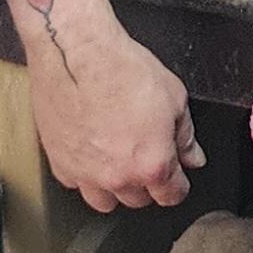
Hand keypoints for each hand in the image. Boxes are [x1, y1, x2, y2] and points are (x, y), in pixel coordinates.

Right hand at [27, 19, 205, 211]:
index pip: (172, 195)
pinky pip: (75, 184)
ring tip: (117, 162)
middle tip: (144, 157)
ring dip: (114, 187)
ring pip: (105, 201)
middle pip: (138, 200)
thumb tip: (193, 157)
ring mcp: (86, 173)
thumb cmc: (121, 68)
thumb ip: (185, 136)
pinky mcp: (59, 162)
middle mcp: (118, 176)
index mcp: (152, 165)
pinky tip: (90, 153)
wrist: (75, 50)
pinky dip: (84, 174)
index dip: (177, 185)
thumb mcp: (174, 98)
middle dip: (146, 182)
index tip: (175, 177)